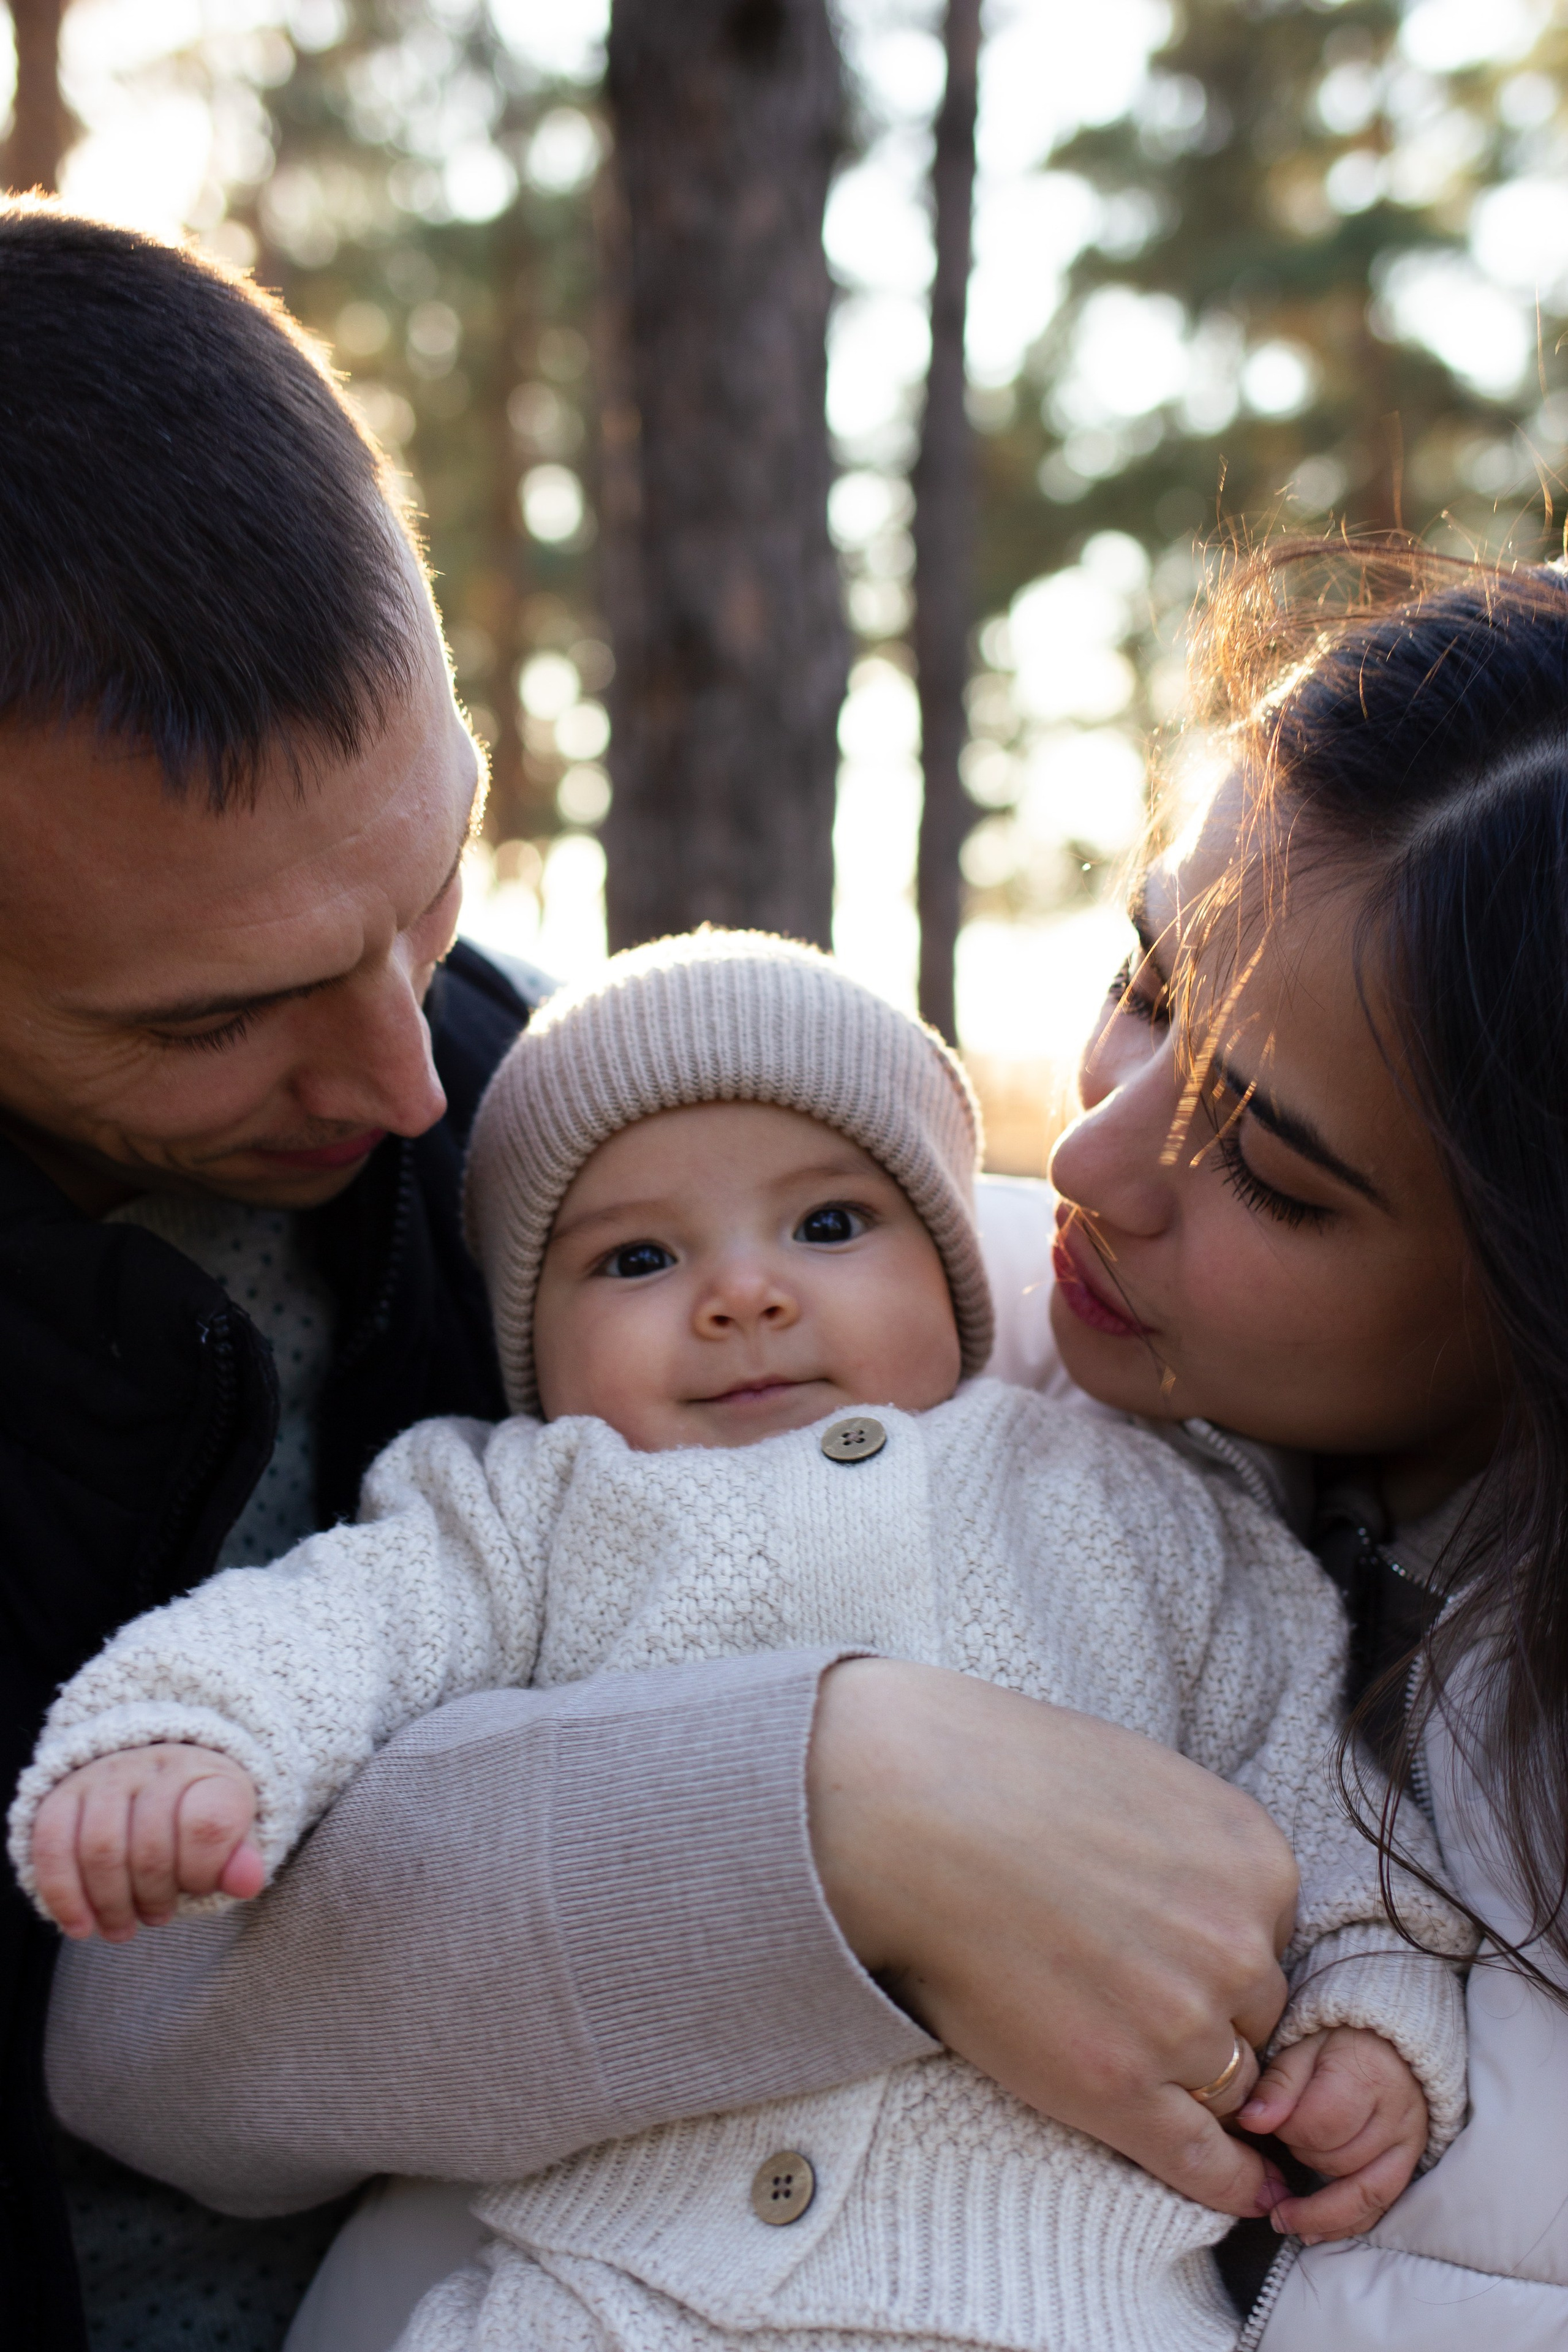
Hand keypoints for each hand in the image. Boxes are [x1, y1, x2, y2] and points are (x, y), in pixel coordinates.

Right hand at [31, 1743, 263, 1942]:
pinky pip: (52, 1847)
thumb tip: (247, 1883)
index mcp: (208, 1773)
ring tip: (122, 1927)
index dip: (202, 1872)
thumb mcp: (232, 1831)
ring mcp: (105, 1777)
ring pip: (100, 1850)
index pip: (209, 1824)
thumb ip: (240, 1858)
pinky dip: (64, 1895)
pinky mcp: (62, 1794)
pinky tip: (80, 1926)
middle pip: (149, 1848)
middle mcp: (155, 1766)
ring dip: (110, 1903)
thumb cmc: (196, 1813)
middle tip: (156, 1917)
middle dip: (152, 1897)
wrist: (153, 1770)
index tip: (198, 1887)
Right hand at [807, 1658, 1297, 2216]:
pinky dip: (1232, 2182)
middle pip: (1254, 2012)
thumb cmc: (1004, 1777)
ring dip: (1189, 2077)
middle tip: (1118, 1985)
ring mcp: (1183, 2023)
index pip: (1268, 1937)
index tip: (1159, 1944)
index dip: (1213, 1949)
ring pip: (1228, 2083)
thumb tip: (1205, 1902)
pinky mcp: (1120, 2088)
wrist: (909, 1814)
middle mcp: (1238, 1944)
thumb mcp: (1145, 1781)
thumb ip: (1198, 1849)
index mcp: (1255, 1858)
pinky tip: (1251, 2195)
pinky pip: (1203, 2158)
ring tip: (1117, 2048)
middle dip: (1204, 2010)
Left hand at [1238, 2026, 1426, 2241]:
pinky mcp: (1411, 2164)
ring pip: (1363, 2192)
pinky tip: (1313, 2231)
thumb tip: (1252, 2122)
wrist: (1391, 2040)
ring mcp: (1408, 2143)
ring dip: (1320, 2208)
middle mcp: (1396, 2114)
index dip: (1287, 2128)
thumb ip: (1278, 2084)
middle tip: (1281, 2142)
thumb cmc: (1338, 2040)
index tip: (1269, 2119)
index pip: (1321, 2124)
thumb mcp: (1302, 2046)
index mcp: (1367, 2074)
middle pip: (1340, 2160)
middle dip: (1301, 2157)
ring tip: (1282, 2218)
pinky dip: (1346, 2223)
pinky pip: (1381, 2205)